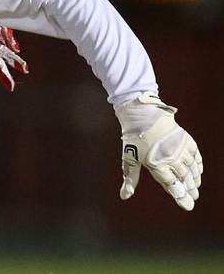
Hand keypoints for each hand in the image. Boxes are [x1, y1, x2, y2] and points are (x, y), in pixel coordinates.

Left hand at [115, 92, 202, 210]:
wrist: (143, 115)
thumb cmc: (133, 139)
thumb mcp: (129, 159)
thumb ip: (130, 179)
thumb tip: (124, 196)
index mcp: (156, 164)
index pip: (172, 185)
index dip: (181, 196)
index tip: (189, 206)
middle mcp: (170, 158)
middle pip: (184, 178)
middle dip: (189, 189)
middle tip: (193, 197)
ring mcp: (180, 149)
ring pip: (191, 169)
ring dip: (195, 179)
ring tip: (195, 187)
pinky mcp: (186, 140)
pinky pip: (196, 157)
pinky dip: (198, 166)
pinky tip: (198, 172)